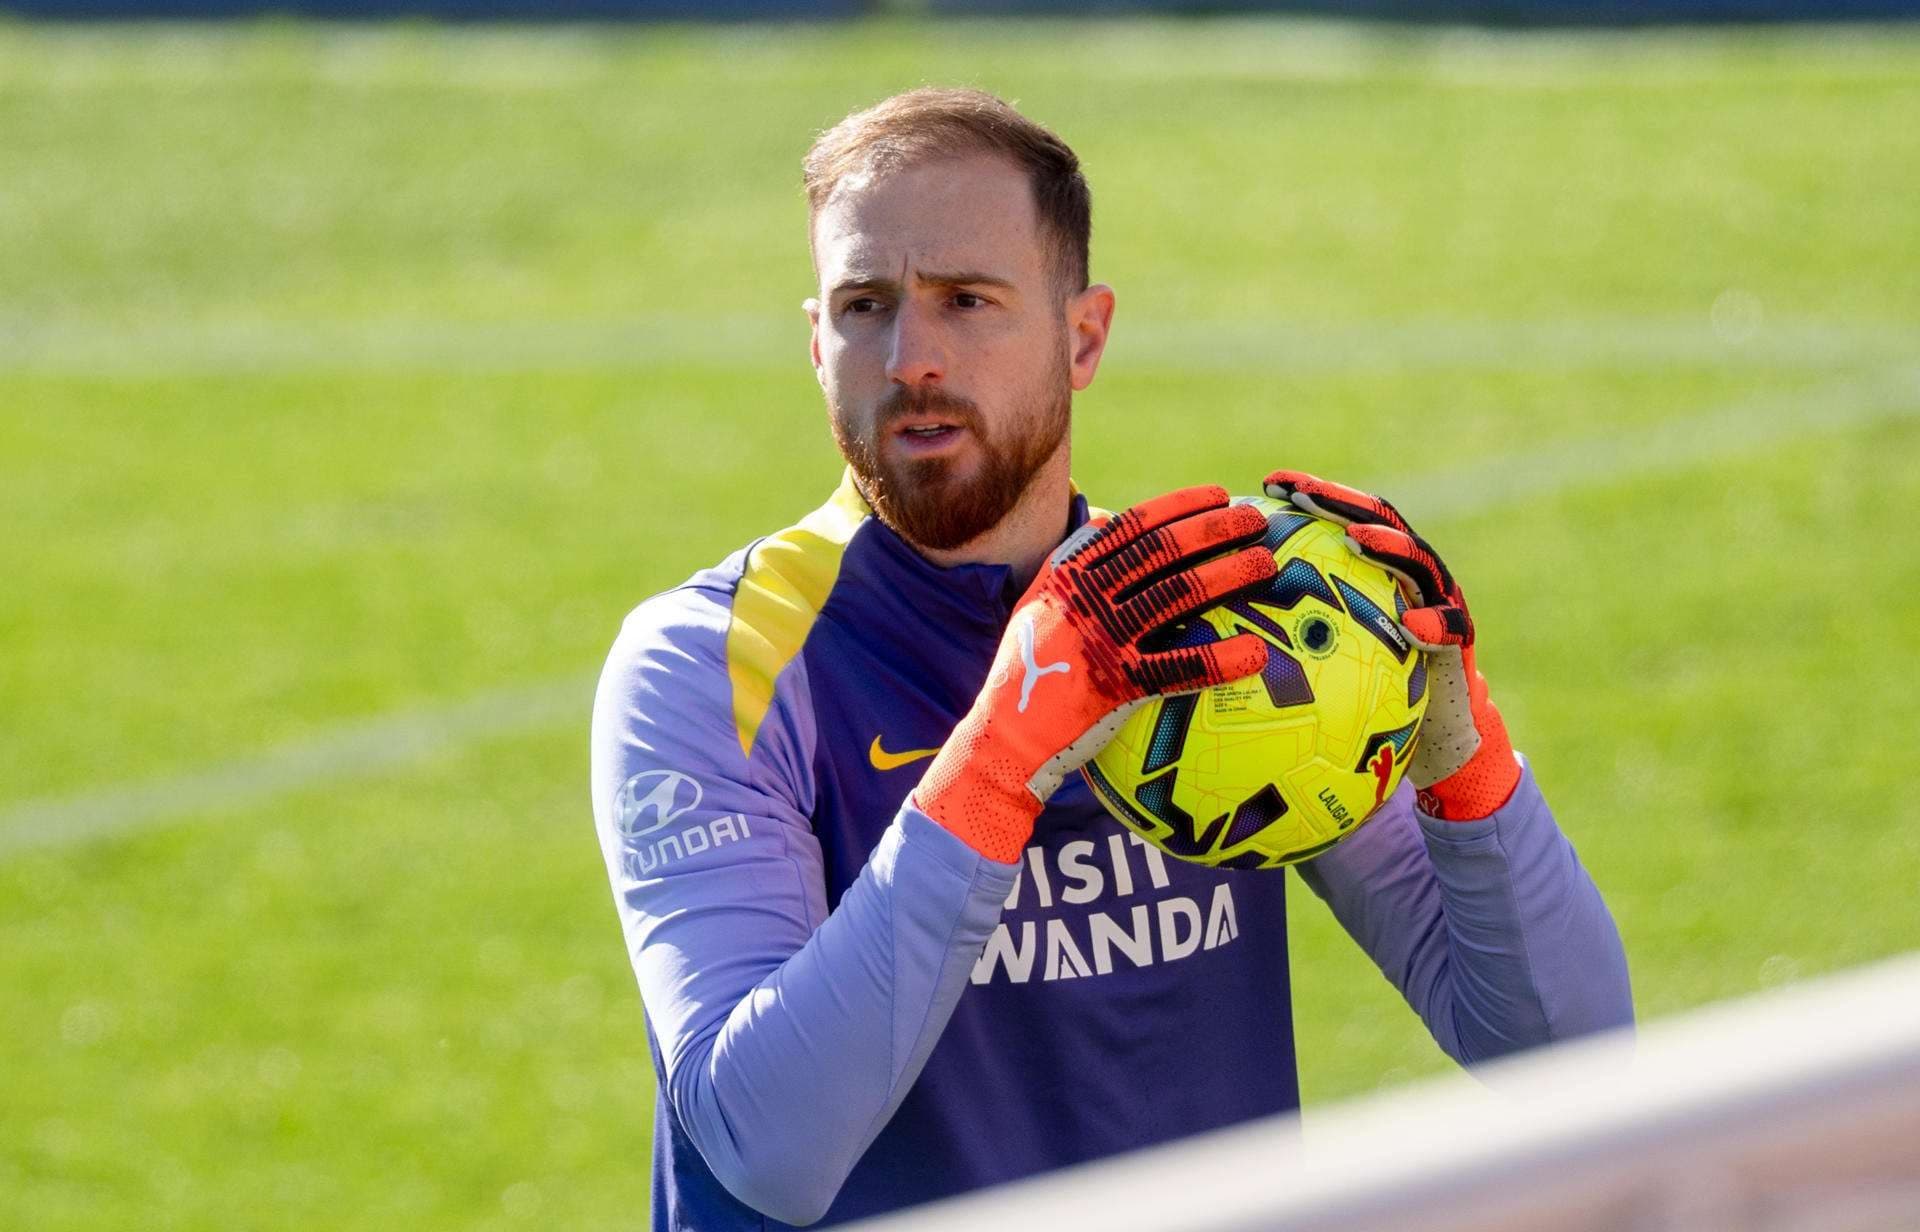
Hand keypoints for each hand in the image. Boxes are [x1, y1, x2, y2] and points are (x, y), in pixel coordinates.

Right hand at [914, 486, 1276, 861]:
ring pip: (1178, 595)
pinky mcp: (1119, 684)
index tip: (1218, 496)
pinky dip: (1221, 659)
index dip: (1181, 506)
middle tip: (1254, 521)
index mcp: (1070, 574)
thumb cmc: (1028, 667)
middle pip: (1162, 551)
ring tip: (1267, 566)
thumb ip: (1071, 562)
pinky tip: (1256, 653)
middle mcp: (1087, 598)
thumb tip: (1104, 520)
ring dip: (1229, 575)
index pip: (1133, 526)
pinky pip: (1180, 666)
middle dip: (1214, 529)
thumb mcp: (1038, 602)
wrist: (1006, 734)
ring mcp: (1103, 638)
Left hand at [1262, 470, 1519, 820]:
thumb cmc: (1366, 696)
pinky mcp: (1461, 640)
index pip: (1340, 520)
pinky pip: (1451, 629)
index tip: (1268, 486)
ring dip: (1389, 547)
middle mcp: (1409, 576)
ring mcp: (1440, 602)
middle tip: (1303, 494)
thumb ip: (1286, 638)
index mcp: (1374, 572)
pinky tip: (1410, 627)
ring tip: (1356, 541)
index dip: (1309, 496)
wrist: (1435, 733)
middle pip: (1379, 522)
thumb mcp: (1320, 664)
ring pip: (1420, 562)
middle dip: (1341, 502)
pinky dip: (1433, 624)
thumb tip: (1213, 638)